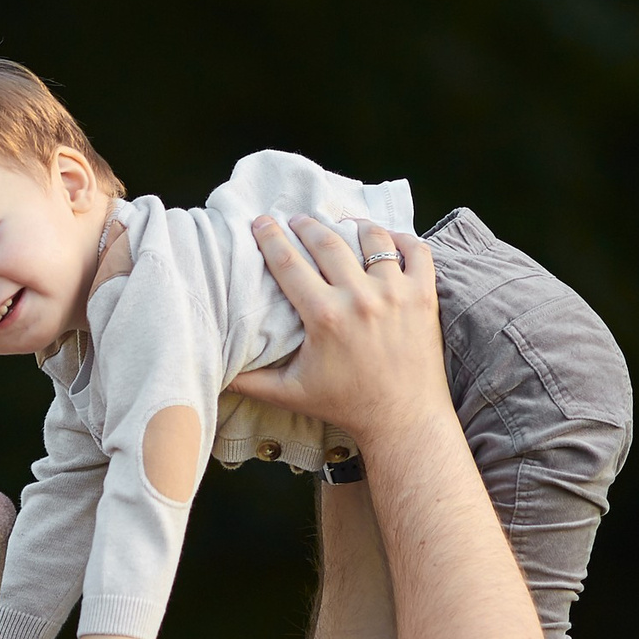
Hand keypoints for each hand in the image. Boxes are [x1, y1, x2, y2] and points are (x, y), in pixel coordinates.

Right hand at [227, 217, 448, 446]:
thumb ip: (249, 381)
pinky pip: (416, 250)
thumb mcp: (289, 394)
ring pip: (373, 238)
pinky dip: (402, 239)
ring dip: (353, 226)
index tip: (261, 221)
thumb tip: (214, 371)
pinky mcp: (423, 296)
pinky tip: (387, 240)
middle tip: (297, 219)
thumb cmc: (344, 405)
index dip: (270, 238)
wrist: (401, 419)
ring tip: (342, 225)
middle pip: (327, 242)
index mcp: (324, 317)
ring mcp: (395, 293)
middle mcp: (360, 298)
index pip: (289, 263)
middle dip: (307, 225)